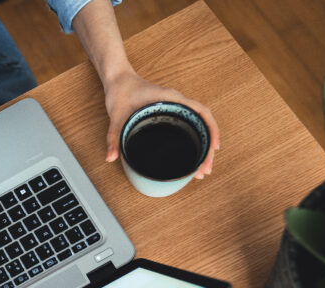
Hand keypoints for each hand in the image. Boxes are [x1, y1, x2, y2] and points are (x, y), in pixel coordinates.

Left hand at [103, 71, 220, 178]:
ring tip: (200, 170)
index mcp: (171, 99)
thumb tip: (110, 158)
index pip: (201, 112)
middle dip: (207, 148)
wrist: (118, 81)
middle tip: (204, 171)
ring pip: (197, 126)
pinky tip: (191, 156)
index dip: (212, 129)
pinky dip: (193, 140)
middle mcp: (177, 102)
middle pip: (203, 124)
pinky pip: (187, 126)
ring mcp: (175, 108)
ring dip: (202, 146)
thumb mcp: (116, 115)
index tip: (214, 148)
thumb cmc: (120, 92)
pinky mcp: (169, 113)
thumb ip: (113, 136)